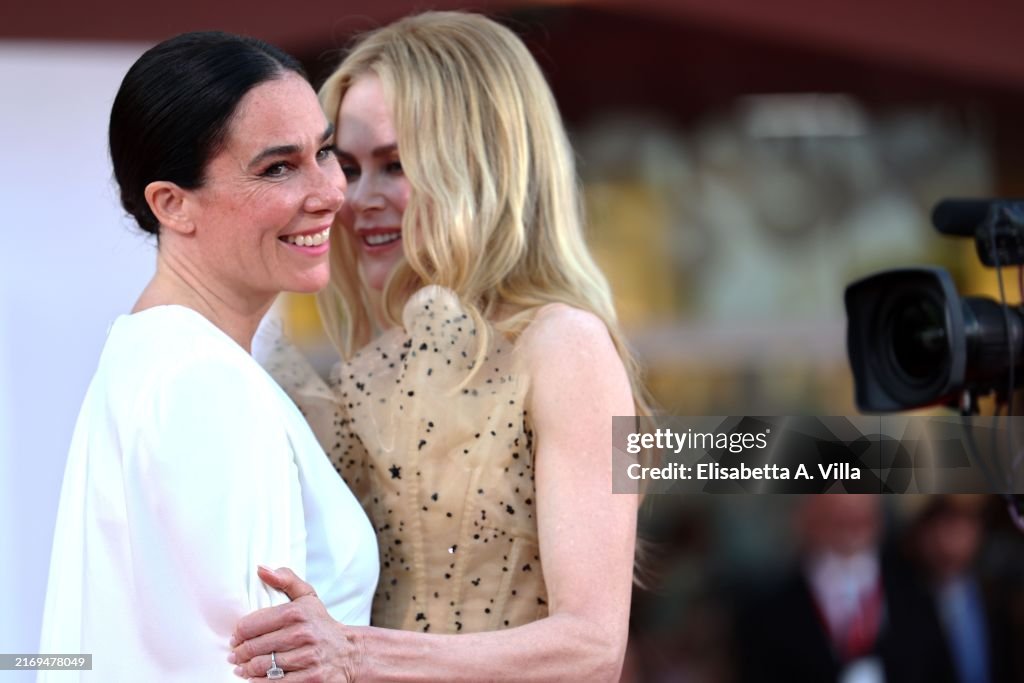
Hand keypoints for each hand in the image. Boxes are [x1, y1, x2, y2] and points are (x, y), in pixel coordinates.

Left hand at [231, 566, 361, 681]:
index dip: (238, 633)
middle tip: (235, 655)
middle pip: (254, 647)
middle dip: (239, 653)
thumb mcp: (307, 597)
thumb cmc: (321, 624)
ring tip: (241, 668)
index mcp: (296, 612)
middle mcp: (302, 634)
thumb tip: (260, 569)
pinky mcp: (311, 679)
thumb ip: (285, 579)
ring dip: (246, 669)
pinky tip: (253, 679)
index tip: (235, 638)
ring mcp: (307, 658)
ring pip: (263, 667)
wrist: (350, 652)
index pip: (251, 624)